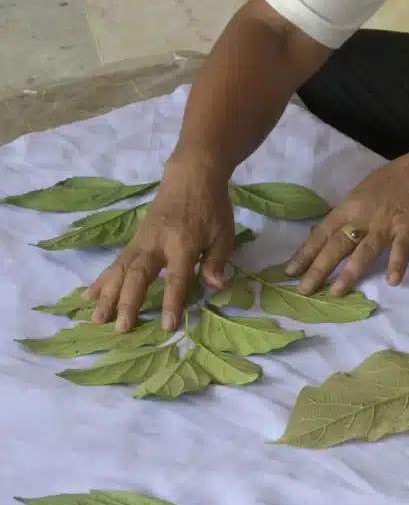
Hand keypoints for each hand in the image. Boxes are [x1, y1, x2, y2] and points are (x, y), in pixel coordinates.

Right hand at [89, 158, 236, 332]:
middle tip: (121, 328)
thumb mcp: (223, 233)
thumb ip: (218, 261)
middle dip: (128, 301)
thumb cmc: (211, 208)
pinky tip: (89, 295)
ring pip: (120, 269)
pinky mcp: (133, 240)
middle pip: (138, 274)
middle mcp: (157, 243)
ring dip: (107, 295)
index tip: (166, 325)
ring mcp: (141, 241)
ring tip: (96, 318)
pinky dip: (102, 279)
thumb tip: (216, 286)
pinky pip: (115, 262)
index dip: (171, 301)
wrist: (191, 176)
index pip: (176, 277)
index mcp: (183, 244)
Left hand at [288, 147, 408, 292]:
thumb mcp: (365, 191)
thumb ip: (350, 212)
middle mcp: (363, 217)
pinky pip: (401, 249)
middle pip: (337, 245)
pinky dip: (397, 264)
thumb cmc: (397, 178)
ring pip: (364, 251)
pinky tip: (392, 280)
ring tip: (337, 291)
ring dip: (350, 272)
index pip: (322, 232)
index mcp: (350, 206)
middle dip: (319, 268)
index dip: (306, 252)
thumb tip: (334, 232)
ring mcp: (386, 224)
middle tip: (304, 289)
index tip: (290, 270)